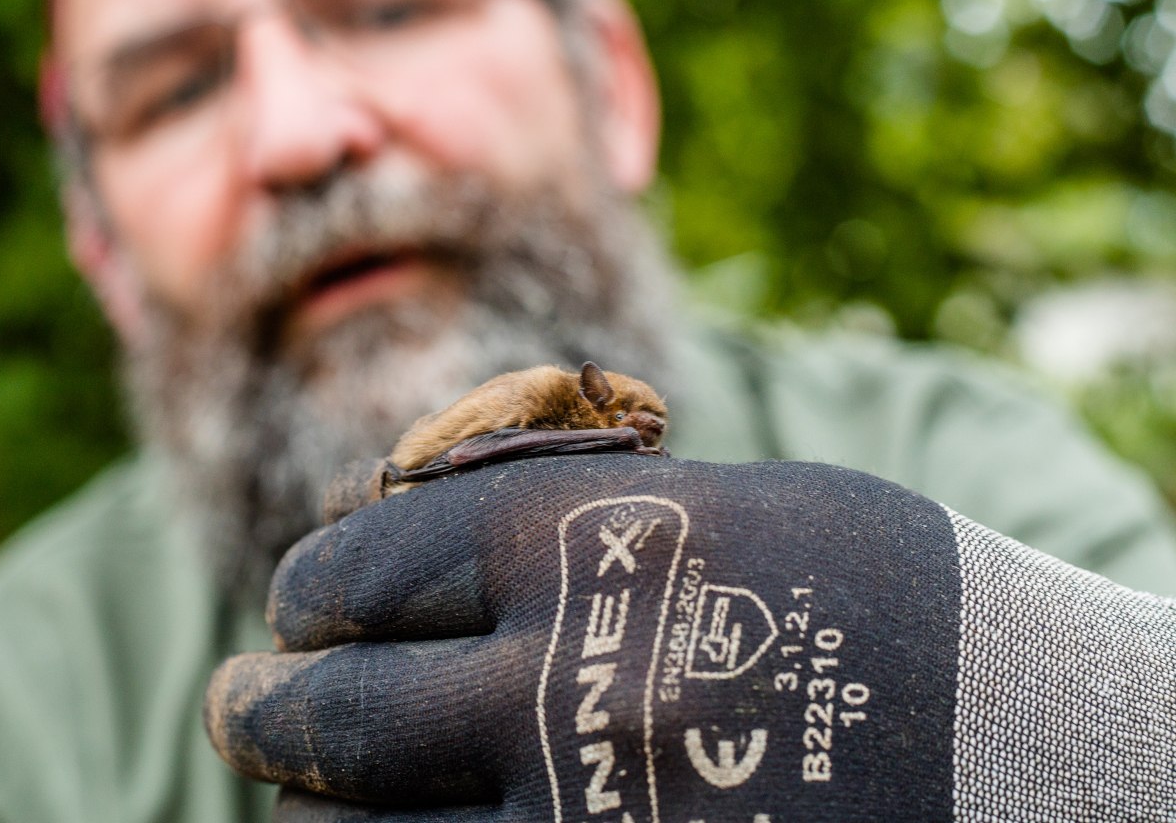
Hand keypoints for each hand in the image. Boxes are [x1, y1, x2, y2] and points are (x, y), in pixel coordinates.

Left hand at [206, 450, 964, 820]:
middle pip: (339, 717)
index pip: (366, 566)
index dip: (311, 590)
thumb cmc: (886, 600)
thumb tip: (385, 541)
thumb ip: (560, 515)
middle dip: (265, 712)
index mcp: (594, 543)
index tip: (296, 606)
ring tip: (303, 794)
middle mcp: (575, 687)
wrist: (1060, 757)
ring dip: (319, 815)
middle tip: (237, 706)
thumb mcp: (725, 505)